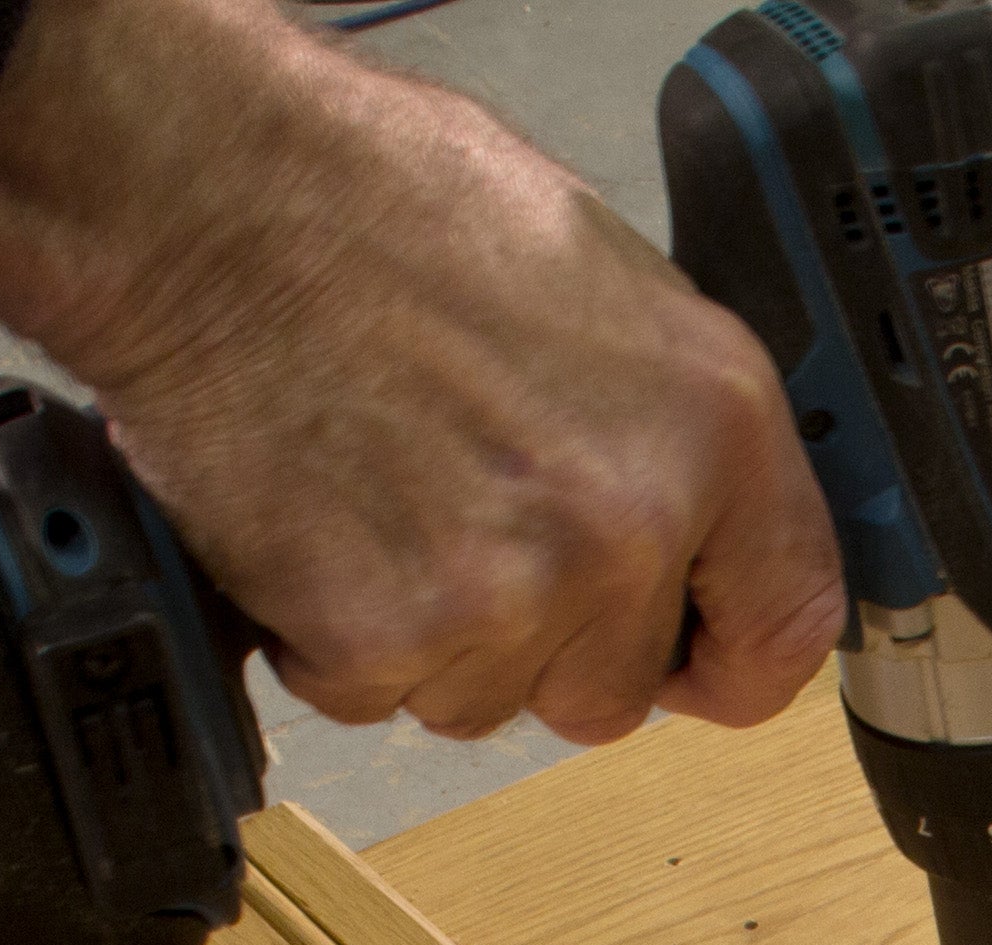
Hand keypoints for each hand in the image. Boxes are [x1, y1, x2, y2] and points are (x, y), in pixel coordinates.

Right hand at [0, 0, 843, 746]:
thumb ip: (669, 430)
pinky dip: (331, 633)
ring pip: (485, 700)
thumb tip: (694, 525)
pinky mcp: (380, 638)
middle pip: (612, 689)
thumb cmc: (378, 203)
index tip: (684, 654)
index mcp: (711, 425)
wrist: (205, 197)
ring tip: (383, 492)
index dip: (724, 657)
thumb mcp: (601, 284)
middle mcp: (625, 524)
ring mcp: (505, 594)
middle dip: (545, 635)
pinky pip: (371, 695)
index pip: (786, 630)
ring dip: (433, 632)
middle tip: (465, 520)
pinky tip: (319, 517)